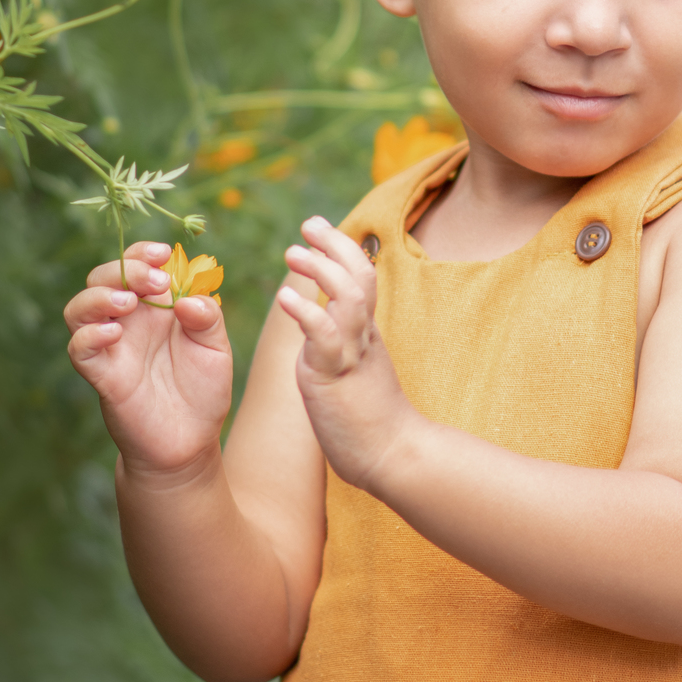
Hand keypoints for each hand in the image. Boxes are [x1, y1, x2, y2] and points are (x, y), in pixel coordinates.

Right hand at [65, 240, 232, 479]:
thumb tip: (187, 299)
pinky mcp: (101, 375)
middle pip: (102, 278)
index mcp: (155, 308)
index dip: (142, 253)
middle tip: (155, 282)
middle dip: (124, 270)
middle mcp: (128, 322)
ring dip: (99, 297)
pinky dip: (90, 335)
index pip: (136, 265)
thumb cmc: (203, 392)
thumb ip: (208, 319)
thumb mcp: (216, 349)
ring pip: (79, 308)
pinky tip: (114, 334)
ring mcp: (111, 347)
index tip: (161, 253)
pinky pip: (79, 348)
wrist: (189, 443)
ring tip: (129, 303)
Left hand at [276, 217, 413, 493]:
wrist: (394, 458)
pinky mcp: (337, 378)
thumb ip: (345, 345)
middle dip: (335, 244)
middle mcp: (362, 337)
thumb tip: (328, 329)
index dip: (342, 248)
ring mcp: (352, 355)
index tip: (318, 227)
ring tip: (293, 251)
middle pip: (360, 275)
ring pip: (348, 299)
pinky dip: (306, 314)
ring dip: (321, 271)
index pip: (362, 276)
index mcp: (365, 334)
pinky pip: (325, 338)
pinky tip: (286, 298)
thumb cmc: (372, 422)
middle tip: (308, 223)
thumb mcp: (357, 371)